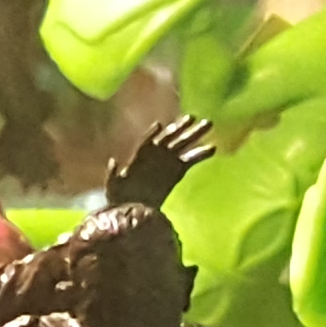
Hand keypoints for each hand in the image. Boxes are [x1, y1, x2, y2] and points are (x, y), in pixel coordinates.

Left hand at [103, 116, 220, 211]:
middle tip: (195, 117)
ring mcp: (167, 161)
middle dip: (182, 127)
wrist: (134, 208)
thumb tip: (113, 162)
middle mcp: (155, 154)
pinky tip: (213, 148)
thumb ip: (112, 174)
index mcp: (140, 156)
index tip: (159, 127)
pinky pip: (190, 159)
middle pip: (169, 137)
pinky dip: (200, 154)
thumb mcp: (113, 186)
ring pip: (182, 144)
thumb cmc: (120, 197)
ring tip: (209, 123)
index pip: (147, 142)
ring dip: (194, 134)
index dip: (151, 135)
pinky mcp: (177, 171)